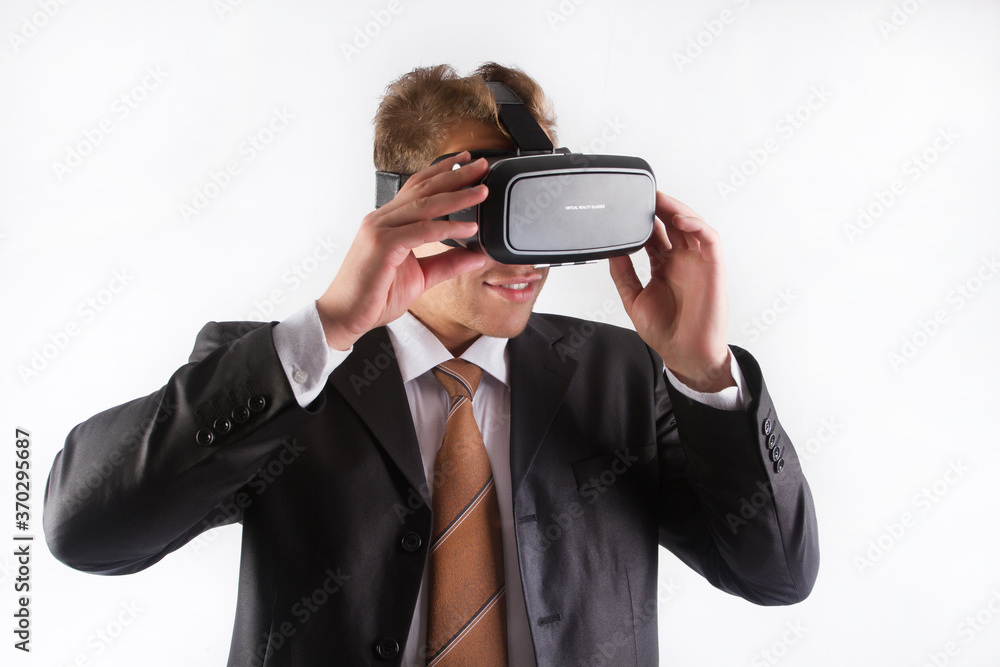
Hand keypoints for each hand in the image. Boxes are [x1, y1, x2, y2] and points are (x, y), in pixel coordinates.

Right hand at [316, 153, 489, 349]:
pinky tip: (469, 228)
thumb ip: (447, 263)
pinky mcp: (382, 245)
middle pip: (424, 189)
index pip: (418, 188)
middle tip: (482, 164)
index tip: (466, 162)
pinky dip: (448, 229)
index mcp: (388, 222)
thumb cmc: (374, 297)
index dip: (442, 172)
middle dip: (456, 175)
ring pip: (425, 205)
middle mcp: (382, 219)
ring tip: (482, 191)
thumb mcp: (420, 278)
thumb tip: (476, 255)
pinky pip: (422, 231)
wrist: (345, 316)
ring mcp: (380, 229)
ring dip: (457, 196)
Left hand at [609, 191, 734, 391]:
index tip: (628, 204)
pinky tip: (680, 220)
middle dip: (659, 206)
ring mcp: (698, 262)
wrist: (685, 353)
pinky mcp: (713, 267)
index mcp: (663, 265)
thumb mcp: (634, 299)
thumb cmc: (665, 331)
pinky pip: (709, 239)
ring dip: (676, 209)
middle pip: (672, 223)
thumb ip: (623, 274)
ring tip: (659, 199)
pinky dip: (696, 225)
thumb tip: (611, 252)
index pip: (654, 233)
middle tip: (643, 193)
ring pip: (691, 225)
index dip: (644, 217)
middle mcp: (681, 260)